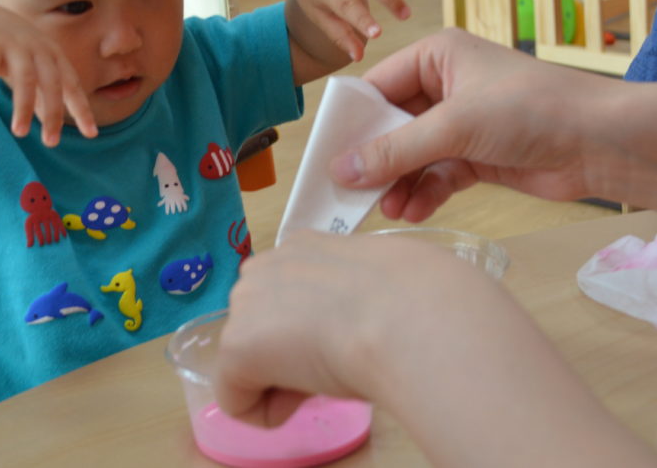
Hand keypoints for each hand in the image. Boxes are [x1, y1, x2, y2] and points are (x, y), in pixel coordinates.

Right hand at [0, 0, 96, 145]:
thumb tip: (51, 124)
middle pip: (52, 83)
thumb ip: (41, 95)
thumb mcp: (30, 70)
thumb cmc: (10, 50)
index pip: (72, 85)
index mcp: (52, 55)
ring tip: (19, 133)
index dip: (82, 109)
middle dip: (54, 113)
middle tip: (50, 142)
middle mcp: (37, 48)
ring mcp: (13, 43)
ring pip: (24, 78)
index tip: (91, 134)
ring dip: (24, 107)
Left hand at [216, 231, 656, 467]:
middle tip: (339, 360)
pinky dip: (268, 412)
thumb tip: (366, 323)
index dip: (313, 329)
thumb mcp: (384, 282)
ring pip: (251, 363)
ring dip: (284, 379)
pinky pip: (237, 400)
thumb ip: (355, 294)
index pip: (289, 298)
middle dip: (291, 354)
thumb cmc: (419, 299)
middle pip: (262, 328)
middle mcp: (264, 266)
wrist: (412, 317)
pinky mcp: (237, 349)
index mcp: (302, 245)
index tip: (347, 336)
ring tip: (331, 370)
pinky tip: (308, 394)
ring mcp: (245, 306)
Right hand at [330, 28, 608, 220]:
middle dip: (374, 160)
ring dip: (397, 183)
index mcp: (437, 56)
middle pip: (391, 125)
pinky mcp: (478, 156)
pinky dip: (423, 193)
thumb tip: (342, 170)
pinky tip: (412, 212)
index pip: (377, 87)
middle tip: (347, 193)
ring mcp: (462, 122)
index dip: (352, 123)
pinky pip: (436, 175)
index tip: (327, 157)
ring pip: (412, 155)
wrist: (602, 143)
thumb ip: (396, 150)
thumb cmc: (533, 110)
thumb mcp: (456, 126)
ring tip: (384, 211)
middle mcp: (446, 85)